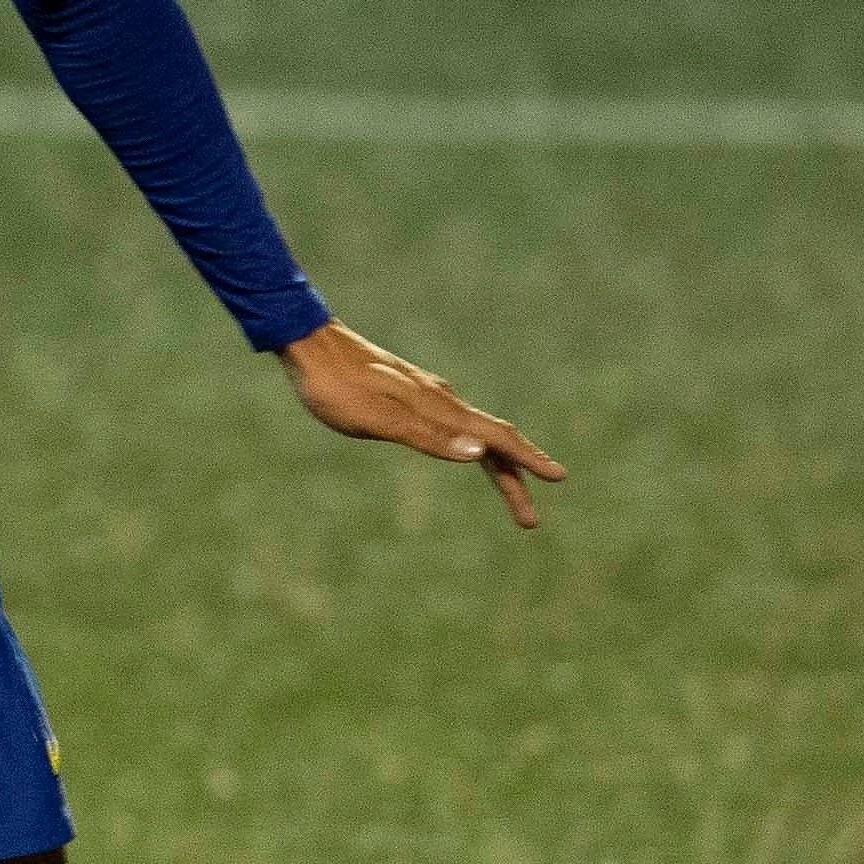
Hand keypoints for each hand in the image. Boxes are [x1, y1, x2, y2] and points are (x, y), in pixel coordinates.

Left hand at [278, 320, 566, 527]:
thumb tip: (479, 452)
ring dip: (495, 462)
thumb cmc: (334, 385)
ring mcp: (424, 394)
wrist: (305, 342)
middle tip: (528, 520)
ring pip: (472, 431)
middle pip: (490, 440)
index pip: (494, 437)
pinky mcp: (407, 392)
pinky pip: (452, 423)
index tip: (558, 478)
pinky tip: (464, 447)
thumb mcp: (376, 419)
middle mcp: (438, 398)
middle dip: (515, 477)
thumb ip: (427, 437)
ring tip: (509, 487)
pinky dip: (471, 443)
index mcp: (437, 406)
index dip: (527, 460)